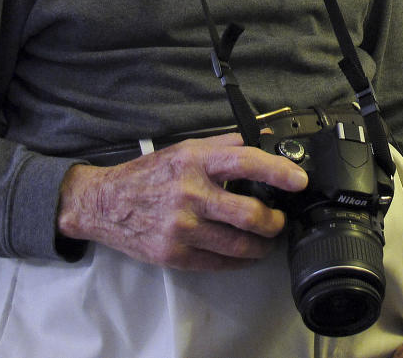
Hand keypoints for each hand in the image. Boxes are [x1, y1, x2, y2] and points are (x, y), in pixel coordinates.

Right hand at [56, 132, 307, 269]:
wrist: (104, 203)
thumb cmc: (150, 174)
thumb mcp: (187, 148)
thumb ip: (228, 144)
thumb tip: (267, 138)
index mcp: (196, 161)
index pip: (246, 162)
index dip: (278, 171)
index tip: (299, 180)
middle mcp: (190, 193)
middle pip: (249, 214)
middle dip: (274, 221)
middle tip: (280, 219)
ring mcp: (181, 227)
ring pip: (238, 244)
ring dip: (261, 245)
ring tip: (267, 240)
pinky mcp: (173, 254)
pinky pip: (218, 263)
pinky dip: (239, 261)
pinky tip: (245, 254)